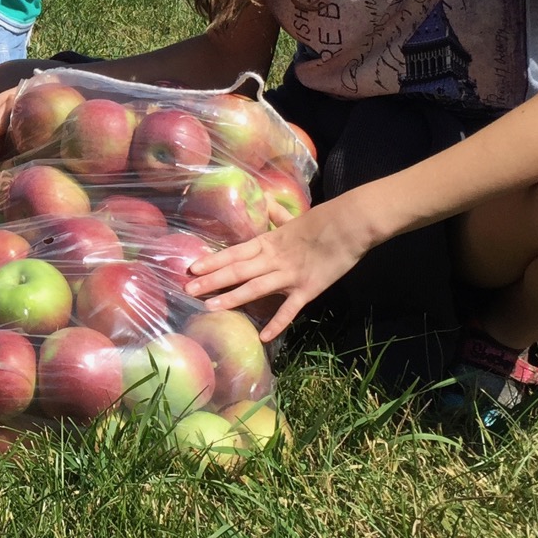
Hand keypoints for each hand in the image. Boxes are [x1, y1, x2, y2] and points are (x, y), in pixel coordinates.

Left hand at [182, 195, 371, 339]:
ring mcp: (289, 275)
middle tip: (187, 290)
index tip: (192, 268)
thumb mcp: (295, 219)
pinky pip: (289, 310)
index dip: (213, 261)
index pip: (234, 253)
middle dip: (211, 281)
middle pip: (237, 271)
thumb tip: (266, 201)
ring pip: (255, 288)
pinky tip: (263, 337)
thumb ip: (277, 216)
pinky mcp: (308, 289)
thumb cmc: (322, 221)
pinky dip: (277, 323)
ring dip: (232, 298)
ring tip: (210, 307)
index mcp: (268, 242)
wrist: (350, 224)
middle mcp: (273, 259)